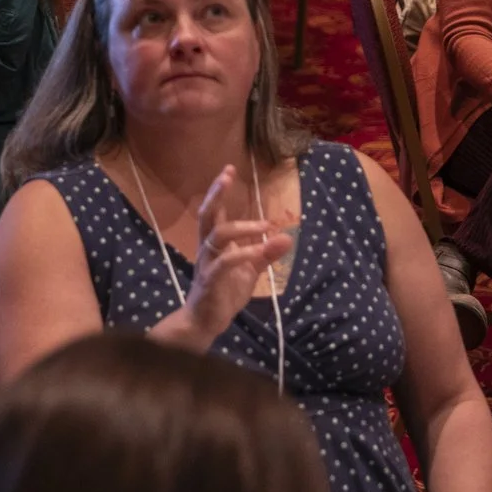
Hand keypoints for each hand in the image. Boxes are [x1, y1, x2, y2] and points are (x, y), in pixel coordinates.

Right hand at [175, 166, 293, 345]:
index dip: (219, 191)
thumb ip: (265, 254)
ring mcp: (206, 263)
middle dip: (216, 193)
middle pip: (207, 215)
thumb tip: (286, 236)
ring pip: (217, 235)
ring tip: (265, 225)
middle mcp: (207, 249)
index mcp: (214, 245)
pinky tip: (259, 251)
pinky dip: (244, 253)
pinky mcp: (210, 280)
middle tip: (226, 175)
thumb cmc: (224, 294)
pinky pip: (225, 262)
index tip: (228, 169)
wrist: (205, 322)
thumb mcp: (249, 272)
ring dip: (242, 227)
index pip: (214, 212)